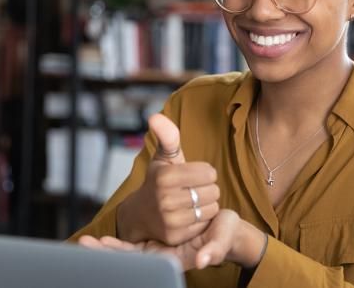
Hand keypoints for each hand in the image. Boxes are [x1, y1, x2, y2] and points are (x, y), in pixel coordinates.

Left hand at [80, 210, 266, 270]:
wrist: (227, 229)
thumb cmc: (225, 235)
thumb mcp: (221, 241)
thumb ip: (213, 251)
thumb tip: (202, 261)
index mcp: (174, 260)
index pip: (142, 262)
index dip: (122, 255)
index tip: (103, 246)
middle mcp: (162, 258)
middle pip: (129, 260)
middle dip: (106, 254)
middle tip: (83, 244)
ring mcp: (158, 252)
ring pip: (128, 254)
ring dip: (108, 250)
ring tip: (85, 243)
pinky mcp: (158, 243)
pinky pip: (135, 246)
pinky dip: (120, 243)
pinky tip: (105, 238)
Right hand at [116, 113, 220, 245]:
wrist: (140, 214)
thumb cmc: (158, 181)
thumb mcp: (164, 157)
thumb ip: (167, 136)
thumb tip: (155, 116)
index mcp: (165, 176)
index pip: (209, 172)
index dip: (205, 172)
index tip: (192, 175)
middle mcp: (165, 199)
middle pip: (213, 191)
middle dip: (207, 189)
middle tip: (191, 190)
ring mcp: (169, 220)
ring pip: (211, 208)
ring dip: (206, 204)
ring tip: (191, 201)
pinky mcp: (175, 237)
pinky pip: (205, 224)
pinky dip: (201, 219)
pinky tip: (189, 215)